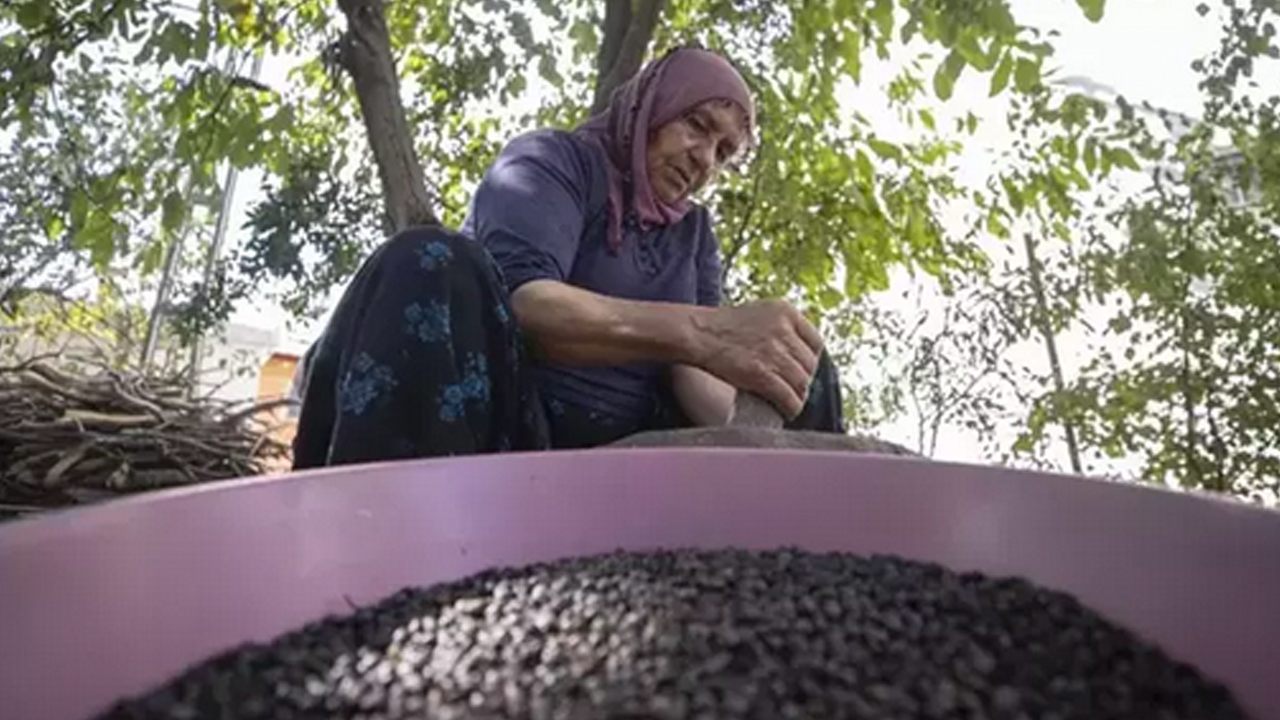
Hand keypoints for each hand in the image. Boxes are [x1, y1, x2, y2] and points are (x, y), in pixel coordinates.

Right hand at [688, 300, 822, 418]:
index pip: (815, 342)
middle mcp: (784, 331)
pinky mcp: (763, 375)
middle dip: (802, 378)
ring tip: (789, 400)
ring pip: (802, 383)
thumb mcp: (760, 313)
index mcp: (786, 312)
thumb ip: (781, 327)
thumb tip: (797, 353)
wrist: (698, 334)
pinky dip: (791, 408)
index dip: (809, 359)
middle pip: (809, 365)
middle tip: (791, 386)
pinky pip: (789, 398)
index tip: (802, 367)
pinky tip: (787, 410)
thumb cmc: (723, 326)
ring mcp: (774, 353)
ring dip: (798, 395)